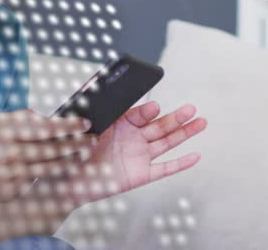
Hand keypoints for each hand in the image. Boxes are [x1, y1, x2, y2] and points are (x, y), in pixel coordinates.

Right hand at [0, 109, 96, 207]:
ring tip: (83, 154)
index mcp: (6, 132)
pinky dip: (46, 174)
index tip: (85, 122)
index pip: (46, 127)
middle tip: (92, 139)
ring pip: (49, 167)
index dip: (69, 126)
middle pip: (52, 148)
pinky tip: (58, 167)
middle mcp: (10, 153)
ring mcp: (11, 175)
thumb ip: (17, 117)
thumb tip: (44, 116)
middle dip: (76, 143)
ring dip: (69, 160)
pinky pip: (34, 181)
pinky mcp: (11, 191)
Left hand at [61, 101, 207, 203]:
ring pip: (167, 142)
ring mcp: (139, 156)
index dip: (148, 111)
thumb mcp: (82, 125)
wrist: (66, 181)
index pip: (140, 114)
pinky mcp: (141, 175)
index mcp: (121, 123)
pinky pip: (164, 169)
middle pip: (160, 125)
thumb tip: (95, 86)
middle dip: (176, 117)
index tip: (154, 107)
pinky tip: (195, 156)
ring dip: (184, 133)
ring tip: (201, 122)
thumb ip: (93, 108)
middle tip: (190, 108)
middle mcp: (133, 137)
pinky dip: (180, 163)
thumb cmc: (73, 151)